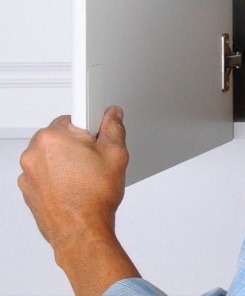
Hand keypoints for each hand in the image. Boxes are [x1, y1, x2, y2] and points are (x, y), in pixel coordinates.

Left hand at [18, 106, 139, 295]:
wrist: (80, 231)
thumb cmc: (93, 198)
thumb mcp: (116, 154)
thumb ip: (114, 127)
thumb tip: (112, 115)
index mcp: (52, 137)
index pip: (73, 117)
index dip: (90, 128)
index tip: (96, 137)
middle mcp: (33, 153)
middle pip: (60, 137)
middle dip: (77, 145)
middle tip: (94, 161)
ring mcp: (27, 173)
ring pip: (52, 156)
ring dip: (66, 162)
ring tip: (84, 178)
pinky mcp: (27, 189)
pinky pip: (44, 174)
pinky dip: (56, 178)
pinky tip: (74, 187)